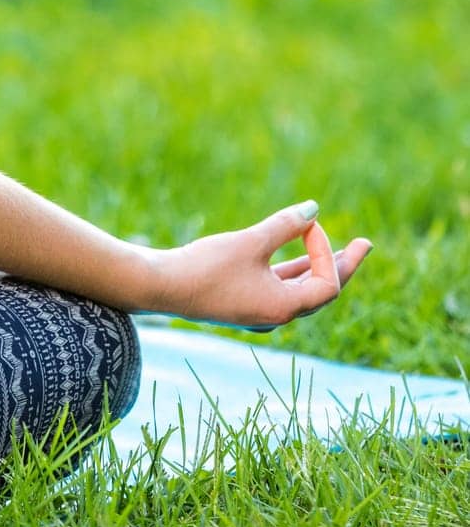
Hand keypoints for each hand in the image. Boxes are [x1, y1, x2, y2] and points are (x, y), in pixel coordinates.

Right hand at [146, 202, 373, 330]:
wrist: (161, 287)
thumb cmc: (206, 266)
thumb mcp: (250, 242)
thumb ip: (284, 226)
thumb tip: (314, 209)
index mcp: (283, 309)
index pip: (327, 284)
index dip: (326, 252)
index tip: (307, 224)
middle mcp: (276, 316)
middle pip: (321, 292)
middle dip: (342, 266)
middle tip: (365, 245)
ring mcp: (260, 313)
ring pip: (300, 291)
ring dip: (316, 267)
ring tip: (337, 250)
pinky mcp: (244, 304)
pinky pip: (280, 289)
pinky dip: (292, 271)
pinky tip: (295, 257)